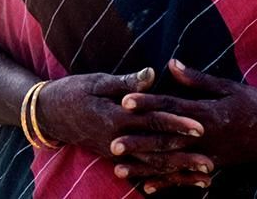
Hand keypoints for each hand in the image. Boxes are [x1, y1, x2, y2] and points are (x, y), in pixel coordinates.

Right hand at [34, 70, 212, 188]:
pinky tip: (176, 182)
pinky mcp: (113, 156)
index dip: (177, 123)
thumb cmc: (73, 91)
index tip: (200, 126)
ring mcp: (114, 151)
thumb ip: (127, 82)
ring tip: (201, 177)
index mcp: (115, 116)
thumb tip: (152, 74)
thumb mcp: (97, 80)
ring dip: (177, 171)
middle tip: (209, 162)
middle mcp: (117, 139)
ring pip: (150, 164)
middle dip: (184, 155)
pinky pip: (139, 170)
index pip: (152, 120)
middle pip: (156, 148)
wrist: (47, 113)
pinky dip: (159, 177)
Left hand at [122, 60, 256, 171]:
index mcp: (205, 113)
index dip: (147, 103)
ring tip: (118, 169)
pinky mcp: (210, 167)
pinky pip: (184, 177)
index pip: (170, 107)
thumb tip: (170, 63)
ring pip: (169, 162)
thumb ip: (196, 79)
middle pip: (164, 139)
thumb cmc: (253, 104)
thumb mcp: (227, 86)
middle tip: (112, 143)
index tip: (124, 101)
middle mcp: (203, 137)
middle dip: (138, 141)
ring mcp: (206, 155)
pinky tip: (145, 187)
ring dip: (144, 166)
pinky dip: (165, 184)